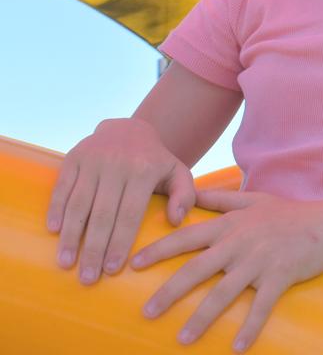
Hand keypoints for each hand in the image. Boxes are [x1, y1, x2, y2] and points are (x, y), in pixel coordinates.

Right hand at [47, 117, 195, 283]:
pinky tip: (54, 232)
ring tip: (66, 263)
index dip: (119, 243)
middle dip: (94, 249)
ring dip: (70, 236)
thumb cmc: (156, 161)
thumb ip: (185, 195)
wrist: (129, 128)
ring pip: (78, 203)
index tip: (112, 270)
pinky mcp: (73, 158)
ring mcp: (93, 160)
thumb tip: (175, 221)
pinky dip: (56, 209)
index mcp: (144, 171)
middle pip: (102, 215)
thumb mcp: (179, 173)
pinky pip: (62, 187)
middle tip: (87, 278)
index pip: (130, 215)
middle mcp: (117, 165)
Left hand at [131, 191, 322, 351]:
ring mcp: (260, 260)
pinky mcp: (281, 276)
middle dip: (169, 292)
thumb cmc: (289, 213)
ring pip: (224, 293)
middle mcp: (240, 243)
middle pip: (196, 269)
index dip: (158, 250)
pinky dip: (250, 327)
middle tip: (146, 312)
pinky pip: (261, 306)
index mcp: (229, 225)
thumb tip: (189, 193)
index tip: (131, 264)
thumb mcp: (253, 200)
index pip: (186, 237)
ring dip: (201, 318)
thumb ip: (218, 199)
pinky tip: (237, 347)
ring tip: (182, 338)